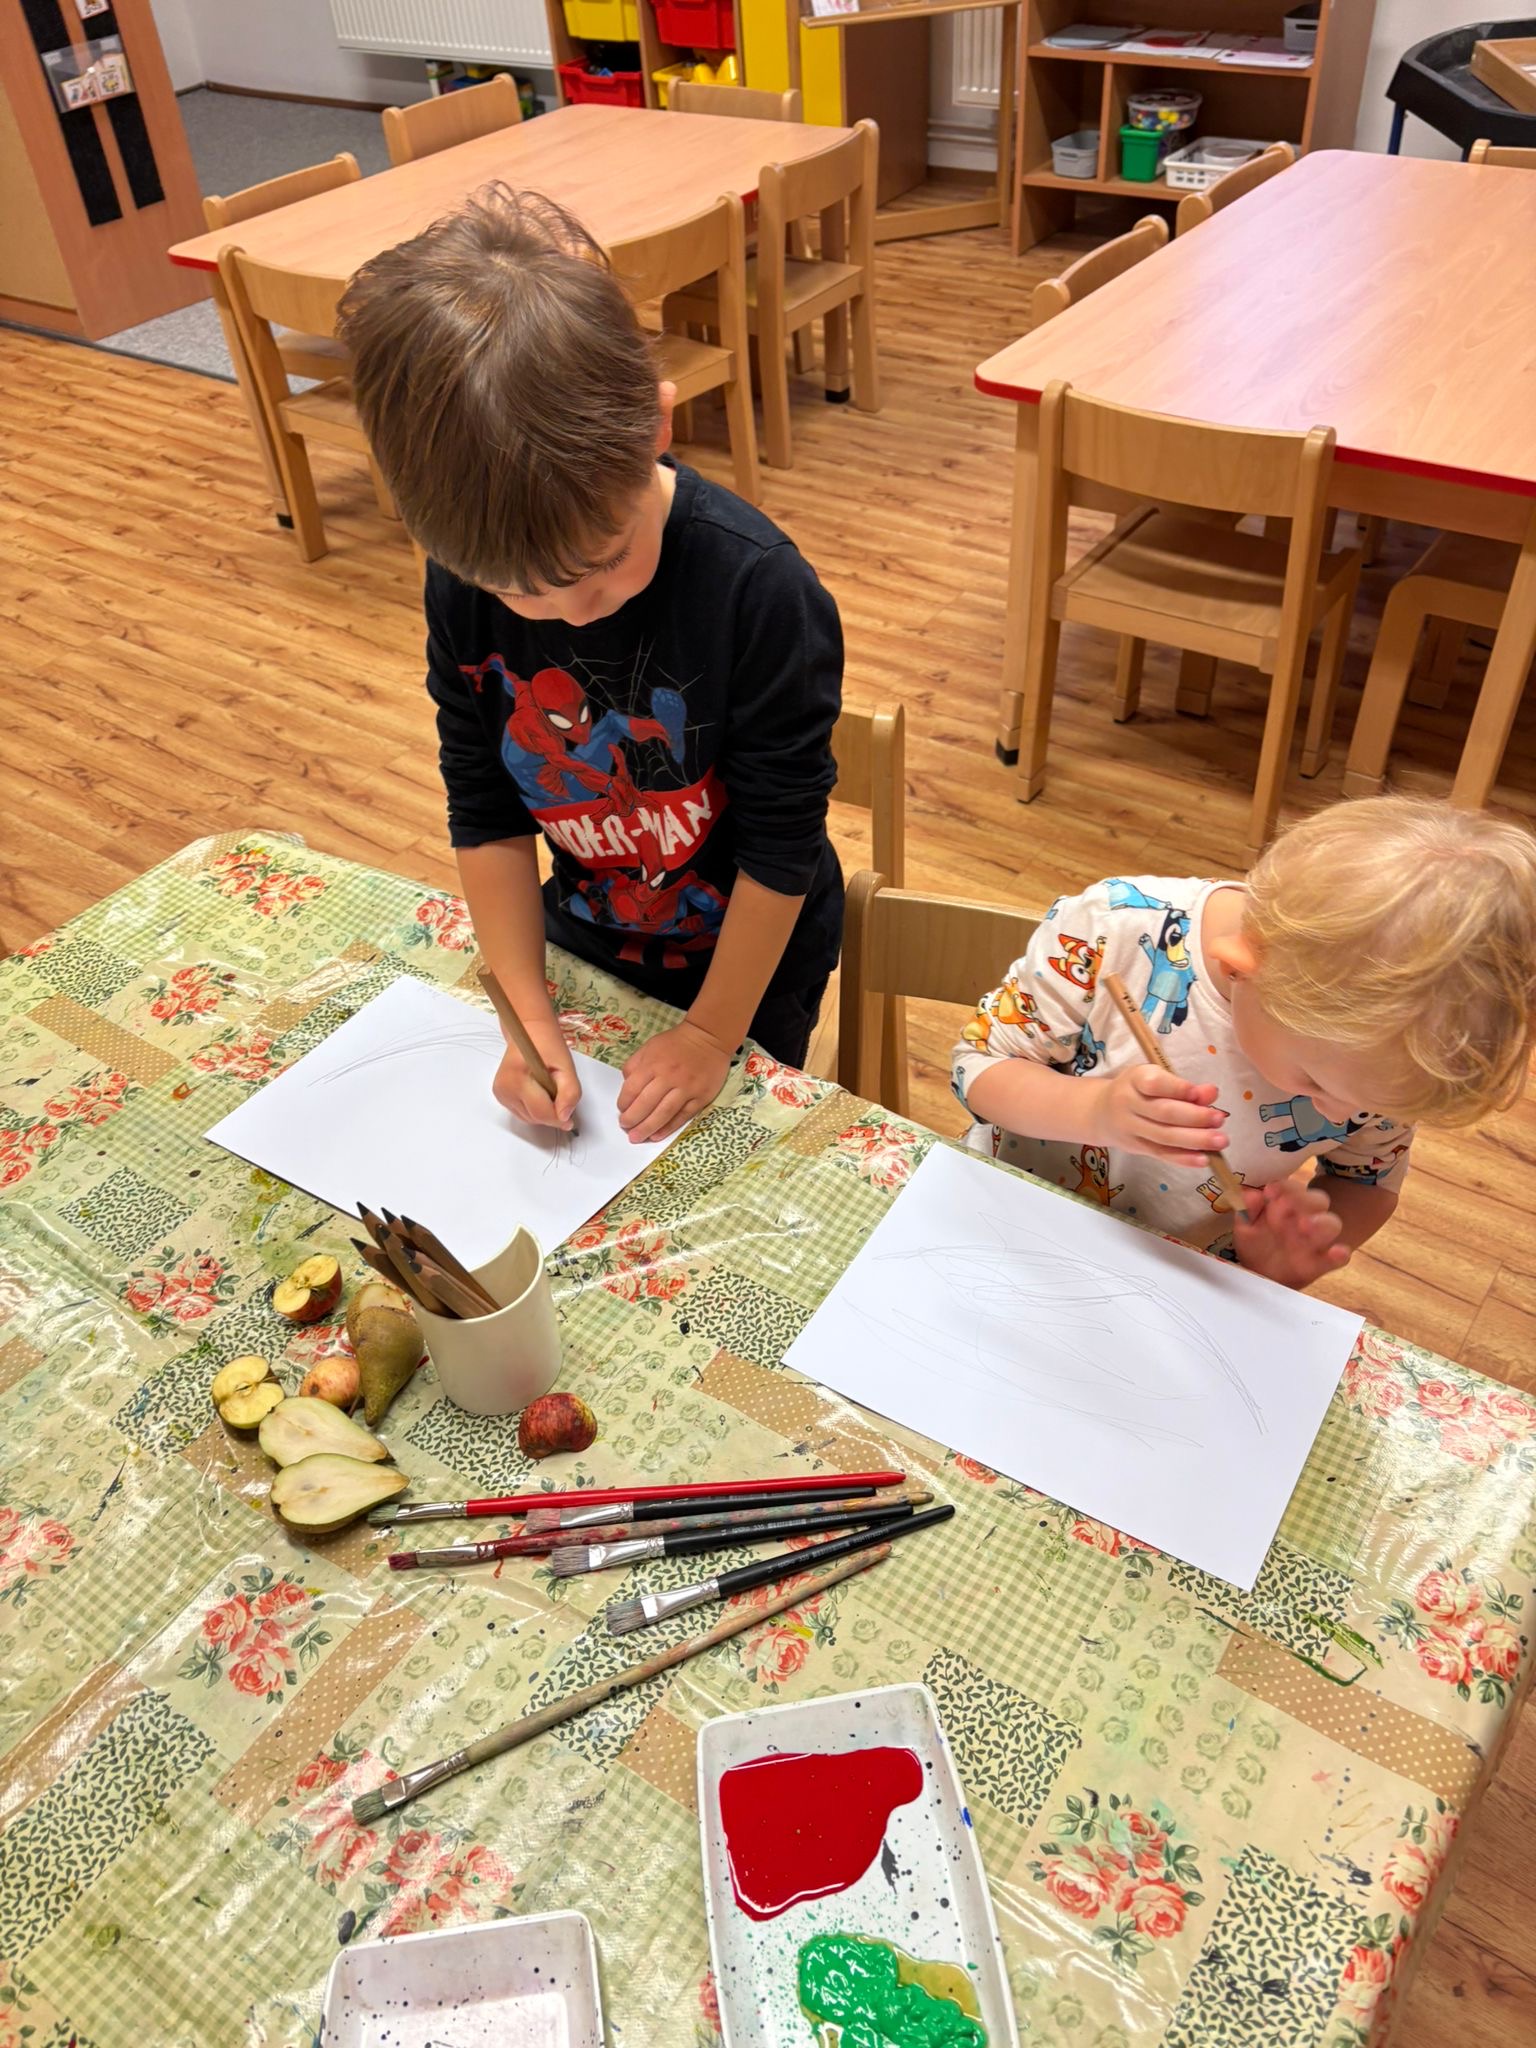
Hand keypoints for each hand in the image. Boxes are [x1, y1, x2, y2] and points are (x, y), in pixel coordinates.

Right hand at [491, 1015, 580, 1130]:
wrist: (529, 1031)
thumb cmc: (547, 1044)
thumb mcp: (566, 1065)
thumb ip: (570, 1092)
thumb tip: (564, 1118)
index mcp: (517, 1079)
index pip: (540, 1113)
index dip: (558, 1119)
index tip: (571, 1118)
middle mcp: (504, 1090)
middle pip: (534, 1118)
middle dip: (552, 1113)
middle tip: (560, 1091)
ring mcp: (500, 1094)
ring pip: (529, 1119)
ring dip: (544, 1111)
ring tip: (549, 1089)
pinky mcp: (501, 1096)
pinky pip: (524, 1113)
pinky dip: (535, 1108)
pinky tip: (540, 1092)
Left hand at [618, 1020, 731, 1141]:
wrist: (708, 1038)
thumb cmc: (676, 1043)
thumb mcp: (649, 1047)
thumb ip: (634, 1065)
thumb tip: (626, 1087)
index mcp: (653, 1064)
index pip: (632, 1089)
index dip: (624, 1103)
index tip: (621, 1110)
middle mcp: (668, 1077)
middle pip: (646, 1104)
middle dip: (632, 1120)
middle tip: (625, 1128)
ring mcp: (686, 1088)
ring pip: (663, 1113)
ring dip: (648, 1128)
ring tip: (637, 1138)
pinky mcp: (701, 1097)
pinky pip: (682, 1116)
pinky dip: (669, 1128)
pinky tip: (657, 1136)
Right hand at [1092, 1066, 1228, 1168]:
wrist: (1101, 1112)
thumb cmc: (1136, 1090)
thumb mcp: (1155, 1078)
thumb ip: (1183, 1086)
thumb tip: (1212, 1093)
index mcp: (1134, 1079)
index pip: (1154, 1083)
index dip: (1179, 1089)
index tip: (1202, 1093)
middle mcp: (1128, 1103)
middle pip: (1163, 1113)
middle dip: (1195, 1117)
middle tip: (1220, 1119)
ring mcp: (1130, 1128)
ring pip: (1165, 1136)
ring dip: (1196, 1140)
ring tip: (1221, 1140)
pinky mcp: (1136, 1147)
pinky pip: (1162, 1154)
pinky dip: (1184, 1158)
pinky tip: (1204, 1159)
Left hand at [1233, 1177, 1349, 1289]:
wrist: (1259, 1274)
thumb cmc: (1255, 1243)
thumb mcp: (1246, 1226)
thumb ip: (1248, 1209)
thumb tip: (1251, 1194)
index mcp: (1287, 1204)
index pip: (1294, 1188)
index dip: (1284, 1187)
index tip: (1269, 1191)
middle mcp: (1306, 1217)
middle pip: (1318, 1200)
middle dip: (1304, 1200)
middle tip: (1285, 1206)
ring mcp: (1316, 1240)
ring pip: (1332, 1224)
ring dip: (1321, 1223)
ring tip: (1304, 1226)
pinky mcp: (1321, 1263)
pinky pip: (1339, 1258)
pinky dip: (1340, 1254)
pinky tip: (1336, 1252)